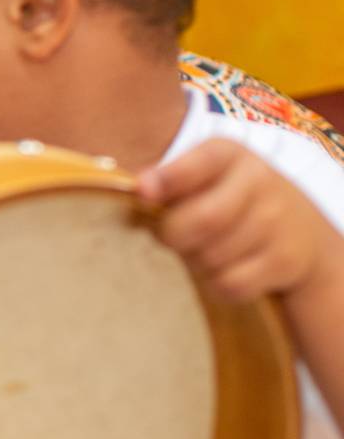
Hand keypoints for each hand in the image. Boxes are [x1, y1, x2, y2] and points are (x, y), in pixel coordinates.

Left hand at [138, 139, 343, 304]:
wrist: (299, 229)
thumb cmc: (226, 199)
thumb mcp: (201, 178)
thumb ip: (165, 182)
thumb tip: (139, 189)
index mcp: (228, 154)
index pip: (200, 163)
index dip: (168, 179)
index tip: (144, 192)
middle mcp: (259, 180)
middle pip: (202, 219)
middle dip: (173, 235)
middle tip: (171, 236)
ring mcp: (277, 221)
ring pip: (212, 257)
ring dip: (195, 261)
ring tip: (203, 248)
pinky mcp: (286, 260)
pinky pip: (231, 283)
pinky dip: (216, 284)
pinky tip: (224, 268)